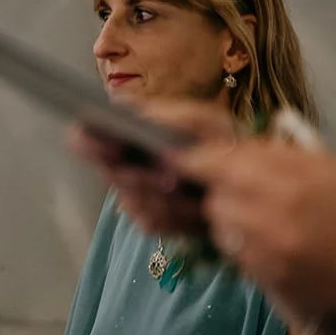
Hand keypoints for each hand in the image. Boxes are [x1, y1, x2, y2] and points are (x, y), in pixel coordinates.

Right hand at [67, 100, 238, 237]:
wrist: (250, 184)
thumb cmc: (224, 144)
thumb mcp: (206, 121)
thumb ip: (172, 115)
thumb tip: (133, 113)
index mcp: (129, 132)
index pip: (85, 135)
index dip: (87, 142)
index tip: (110, 148)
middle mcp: (124, 162)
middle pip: (109, 174)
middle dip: (140, 178)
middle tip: (169, 178)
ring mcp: (135, 193)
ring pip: (131, 201)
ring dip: (165, 199)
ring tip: (192, 194)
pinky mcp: (150, 220)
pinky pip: (150, 222)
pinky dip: (176, 216)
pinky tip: (194, 210)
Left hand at [176, 137, 335, 334]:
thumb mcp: (327, 166)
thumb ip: (271, 156)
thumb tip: (222, 149)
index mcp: (282, 183)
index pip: (211, 165)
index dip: (190, 160)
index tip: (176, 156)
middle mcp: (266, 219)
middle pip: (213, 199)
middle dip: (219, 191)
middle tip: (245, 191)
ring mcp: (263, 255)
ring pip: (220, 228)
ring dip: (230, 219)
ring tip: (262, 217)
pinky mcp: (266, 281)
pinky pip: (235, 255)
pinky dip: (243, 245)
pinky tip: (271, 241)